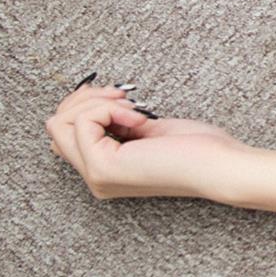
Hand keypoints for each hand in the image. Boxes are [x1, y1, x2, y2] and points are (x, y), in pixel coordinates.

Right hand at [45, 80, 251, 203]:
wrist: (220, 167)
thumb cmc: (198, 149)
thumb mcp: (147, 130)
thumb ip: (115, 124)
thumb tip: (90, 103)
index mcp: (105, 169)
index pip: (64, 133)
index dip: (85, 106)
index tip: (119, 99)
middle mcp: (95, 177)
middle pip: (55, 126)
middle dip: (84, 99)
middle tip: (123, 99)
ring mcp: (97, 176)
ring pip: (59, 123)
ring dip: (94, 102)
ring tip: (130, 108)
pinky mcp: (104, 168)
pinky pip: (83, 122)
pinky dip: (107, 109)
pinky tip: (137, 119)